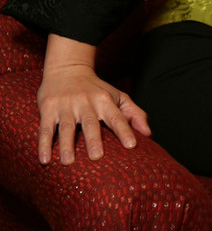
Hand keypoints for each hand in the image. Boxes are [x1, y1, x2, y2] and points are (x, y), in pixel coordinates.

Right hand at [37, 36, 150, 164]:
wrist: (67, 68)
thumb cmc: (96, 89)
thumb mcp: (117, 96)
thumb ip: (133, 114)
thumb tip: (148, 134)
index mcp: (104, 100)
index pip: (117, 117)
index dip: (124, 131)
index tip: (132, 146)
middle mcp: (85, 102)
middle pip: (90, 122)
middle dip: (93, 139)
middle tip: (96, 156)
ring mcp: (66, 105)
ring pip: (66, 126)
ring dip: (66, 144)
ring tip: (68, 161)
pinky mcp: (49, 109)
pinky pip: (45, 128)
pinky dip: (44, 144)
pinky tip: (44, 159)